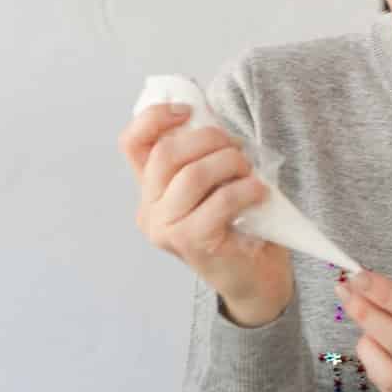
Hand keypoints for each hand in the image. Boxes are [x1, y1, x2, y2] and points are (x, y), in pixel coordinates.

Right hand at [118, 105, 294, 326]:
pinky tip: (259, 193)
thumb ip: (202, 155)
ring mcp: (166, 229)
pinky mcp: (190, 242)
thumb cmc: (239, 226)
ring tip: (249, 173)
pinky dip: (245, 190)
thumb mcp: (213, 183)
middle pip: (166, 154)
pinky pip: (218, 201)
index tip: (188, 111)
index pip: (132, 143)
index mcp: (149, 191)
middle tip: (237, 149)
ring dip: (230, 163)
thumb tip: (208, 115)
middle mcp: (149, 211)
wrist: (256, 280)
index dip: (155, 117)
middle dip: (209, 139)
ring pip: (192, 175)